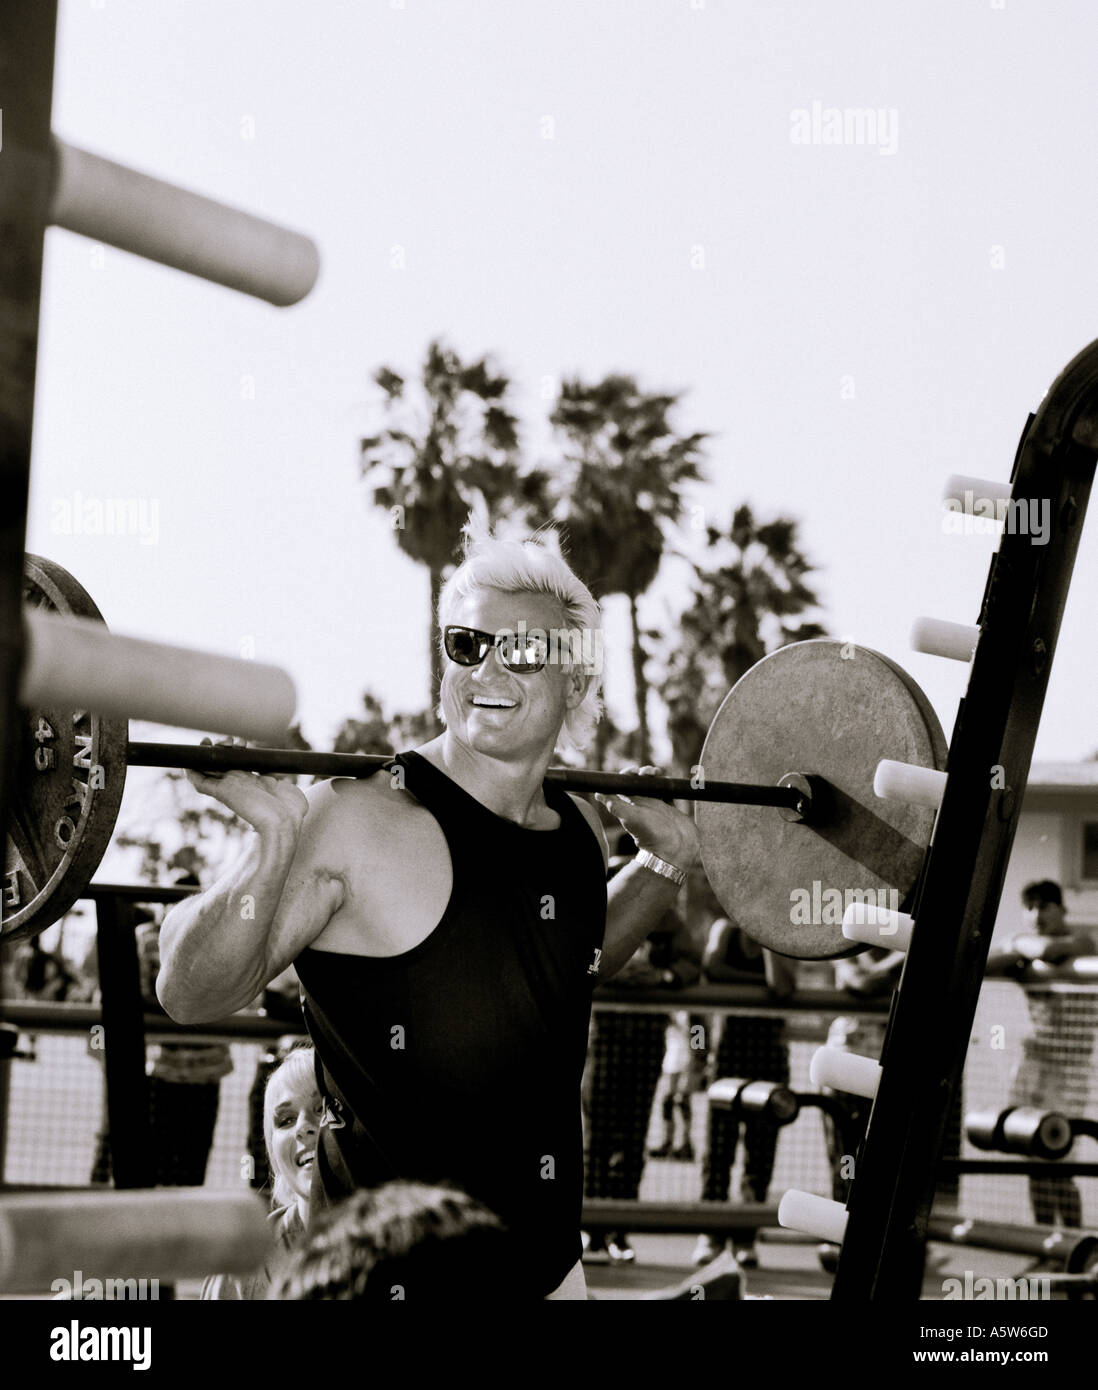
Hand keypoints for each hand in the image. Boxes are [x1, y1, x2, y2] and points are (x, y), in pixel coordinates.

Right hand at [186, 737, 307, 832]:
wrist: (285, 822)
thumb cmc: (290, 811)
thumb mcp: (289, 791)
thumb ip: (284, 783)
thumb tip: (286, 780)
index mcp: (251, 782)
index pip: (234, 765)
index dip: (234, 751)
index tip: (242, 742)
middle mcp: (238, 784)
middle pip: (219, 763)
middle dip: (221, 747)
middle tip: (232, 741)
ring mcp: (229, 789)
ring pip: (207, 770)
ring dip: (205, 754)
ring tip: (210, 742)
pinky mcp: (222, 794)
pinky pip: (200, 784)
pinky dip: (191, 773)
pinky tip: (187, 762)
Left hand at [594, 765, 698, 870]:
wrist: (676, 849)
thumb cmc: (652, 835)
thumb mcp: (631, 819)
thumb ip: (616, 806)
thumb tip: (597, 793)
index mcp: (630, 807)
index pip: (624, 787)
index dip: (626, 776)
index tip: (632, 771)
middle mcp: (642, 806)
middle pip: (638, 784)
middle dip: (642, 774)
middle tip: (647, 773)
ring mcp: (656, 806)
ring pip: (652, 786)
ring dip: (653, 777)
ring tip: (656, 773)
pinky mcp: (669, 808)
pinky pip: (666, 791)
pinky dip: (665, 783)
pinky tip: (665, 781)